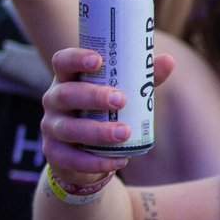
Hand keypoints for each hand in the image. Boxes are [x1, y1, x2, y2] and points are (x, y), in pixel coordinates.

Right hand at [40, 47, 175, 183]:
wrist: (86, 153)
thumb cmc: (105, 112)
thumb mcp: (123, 93)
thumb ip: (142, 78)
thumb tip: (168, 61)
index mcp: (68, 79)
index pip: (62, 62)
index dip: (76, 58)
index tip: (98, 60)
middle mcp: (54, 100)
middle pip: (65, 94)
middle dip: (93, 96)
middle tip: (122, 99)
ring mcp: (51, 127)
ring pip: (68, 128)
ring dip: (97, 131)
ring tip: (124, 133)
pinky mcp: (54, 153)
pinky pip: (71, 159)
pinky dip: (95, 161)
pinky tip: (119, 160)